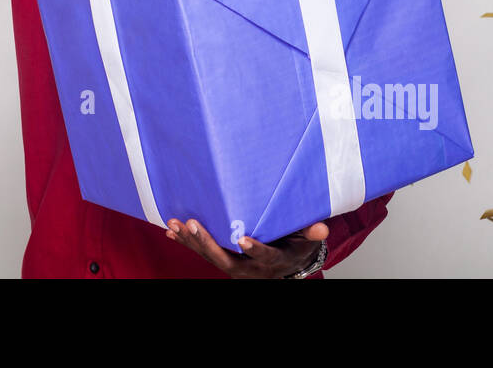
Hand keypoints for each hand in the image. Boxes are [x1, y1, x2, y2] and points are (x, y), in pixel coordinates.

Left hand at [165, 217, 328, 278]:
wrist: (284, 264)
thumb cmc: (294, 246)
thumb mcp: (306, 240)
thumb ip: (310, 232)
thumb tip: (322, 227)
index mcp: (273, 261)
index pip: (264, 256)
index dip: (254, 250)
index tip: (243, 240)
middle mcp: (250, 268)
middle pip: (225, 259)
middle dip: (207, 242)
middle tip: (193, 224)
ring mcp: (234, 266)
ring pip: (209, 256)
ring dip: (191, 241)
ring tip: (175, 224)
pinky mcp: (223, 259)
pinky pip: (202, 252)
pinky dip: (187, 242)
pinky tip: (171, 231)